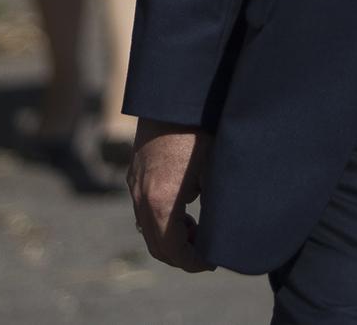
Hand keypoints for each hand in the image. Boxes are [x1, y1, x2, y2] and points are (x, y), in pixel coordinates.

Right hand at [128, 119, 214, 271]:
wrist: (173, 94)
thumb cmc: (201, 129)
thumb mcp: (216, 169)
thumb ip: (214, 204)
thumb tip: (222, 228)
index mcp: (161, 201)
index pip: (172, 248)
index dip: (193, 261)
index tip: (213, 261)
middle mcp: (141, 196)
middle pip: (156, 243)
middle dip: (181, 254)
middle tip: (206, 253)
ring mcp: (134, 183)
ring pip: (147, 226)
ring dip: (171, 236)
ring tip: (199, 230)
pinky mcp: (135, 172)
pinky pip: (144, 207)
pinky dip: (162, 219)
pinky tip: (186, 208)